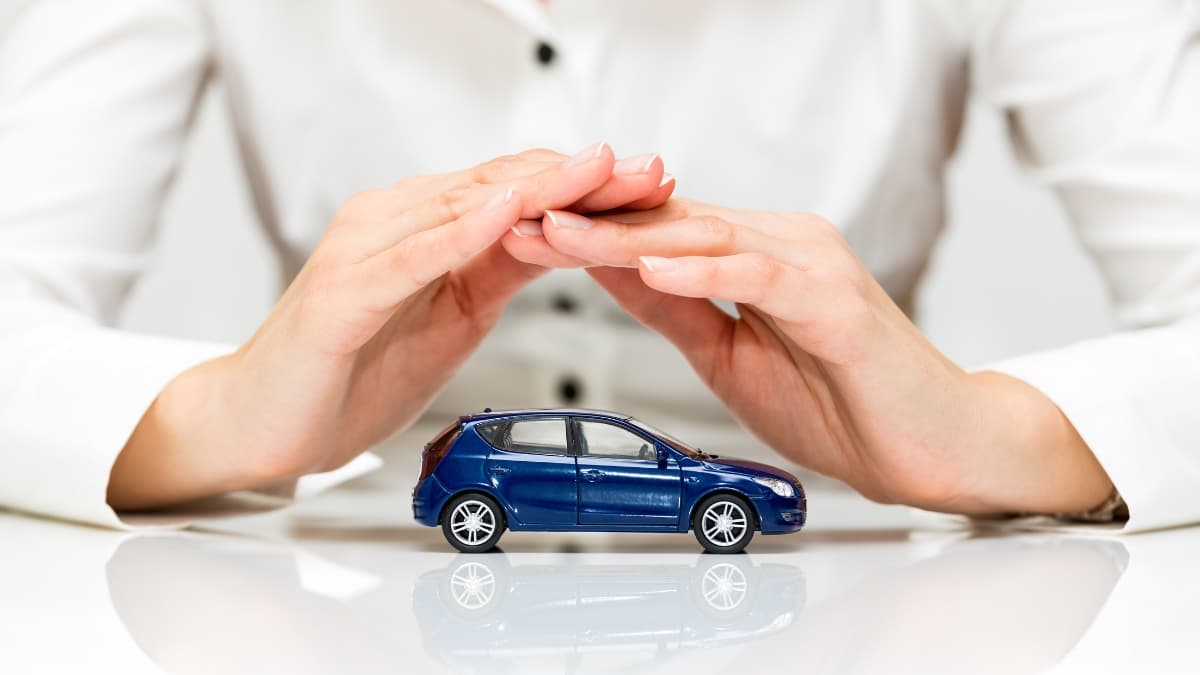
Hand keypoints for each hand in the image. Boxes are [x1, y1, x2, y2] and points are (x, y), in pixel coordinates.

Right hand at [107, 144, 672, 509]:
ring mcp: (365, 251)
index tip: (651, 183)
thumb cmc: (350, 369)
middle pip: (502, 185)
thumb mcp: (453, 317)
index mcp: (424, 228)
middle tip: (648, 168)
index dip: (587, 184)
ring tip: (597, 171)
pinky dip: (459, 233)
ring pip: (463, 208)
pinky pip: (410, 256)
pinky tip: (503, 215)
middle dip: (582, 177)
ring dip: (538, 190)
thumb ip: (496, 270)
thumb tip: (559, 239)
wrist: (263, 421)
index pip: (516, 190)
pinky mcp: (342, 293)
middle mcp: (394, 222)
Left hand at [510, 199, 1113, 514]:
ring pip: (705, 238)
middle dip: (590, 223)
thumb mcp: (729, 357)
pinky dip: (705, 269)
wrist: (932, 450)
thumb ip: (677, 309)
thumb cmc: (844, 406)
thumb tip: (613, 272)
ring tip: (563, 234)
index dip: (588, 232)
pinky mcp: (837, 301)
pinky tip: (655, 266)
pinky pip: (760, 276)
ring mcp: (812, 266)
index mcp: (754, 258)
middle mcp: (782, 246)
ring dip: (627, 237)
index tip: (524, 234)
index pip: (658, 232)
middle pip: (671, 223)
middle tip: (519, 217)